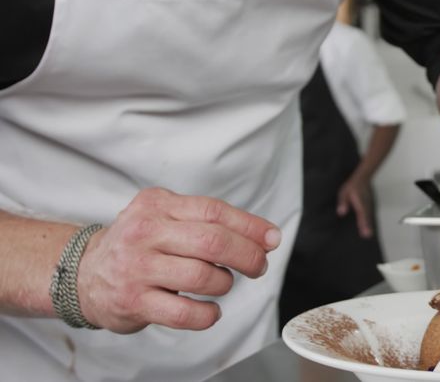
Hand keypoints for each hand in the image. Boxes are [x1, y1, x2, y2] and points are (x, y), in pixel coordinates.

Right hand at [77, 188, 280, 332]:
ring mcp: (136, 268)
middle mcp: (144, 232)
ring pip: (202, 277)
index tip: (272, 239)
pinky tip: (210, 311)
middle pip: (212, 242)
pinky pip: (183, 313)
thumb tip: (266, 237)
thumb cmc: (140, 245)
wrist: (85, 274)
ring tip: (222, 284)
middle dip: (247, 256)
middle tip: (258, 266)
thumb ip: (210, 222)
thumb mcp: (166, 218)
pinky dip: (207, 315)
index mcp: (158, 205)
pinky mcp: (132, 301)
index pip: (215, 212)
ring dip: (225, 284)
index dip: (250, 226)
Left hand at [336, 173, 373, 238]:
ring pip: (369, 217)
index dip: (362, 223)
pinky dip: (369, 221)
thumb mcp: (344, 193)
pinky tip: (368, 227)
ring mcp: (368, 205)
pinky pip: (369, 215)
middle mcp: (365, 205)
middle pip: (366, 217)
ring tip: (368, 235)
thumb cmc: (352, 186)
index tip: (364, 231)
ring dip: (369, 225)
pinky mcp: (368, 206)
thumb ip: (343, 202)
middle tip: (367, 236)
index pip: (361, 214)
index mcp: (359, 202)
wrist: (362, 178)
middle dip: (367, 227)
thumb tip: (341, 212)